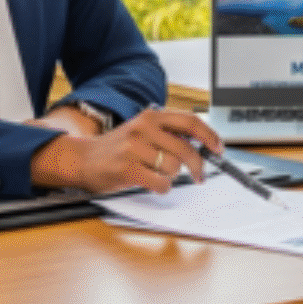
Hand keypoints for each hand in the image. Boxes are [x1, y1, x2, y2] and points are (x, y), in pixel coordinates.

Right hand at [30, 107, 223, 194]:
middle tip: (200, 175)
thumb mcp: (143, 130)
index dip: (209, 136)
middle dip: (198, 166)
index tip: (218, 148)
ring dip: (172, 176)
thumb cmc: (118, 147)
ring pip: (174, 167)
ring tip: (158, 174)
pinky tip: (152, 183)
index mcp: (151, 116)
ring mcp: (134, 148)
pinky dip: (162, 187)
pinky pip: (161, 183)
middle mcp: (144, 128)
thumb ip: (169, 133)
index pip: (190, 121)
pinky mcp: (128, 169)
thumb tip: (202, 144)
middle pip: (186, 148)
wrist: (84, 159)